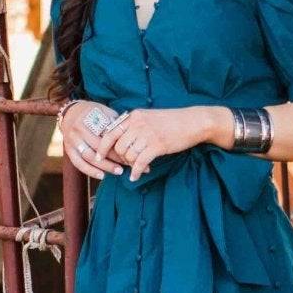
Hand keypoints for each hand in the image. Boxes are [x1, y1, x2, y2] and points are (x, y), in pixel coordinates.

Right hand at [59, 98, 125, 181]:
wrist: (70, 112)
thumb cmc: (92, 112)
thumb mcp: (104, 111)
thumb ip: (114, 122)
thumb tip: (130, 135)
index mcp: (89, 118)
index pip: (107, 135)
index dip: (120, 145)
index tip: (132, 152)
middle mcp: (79, 129)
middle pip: (98, 147)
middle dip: (114, 157)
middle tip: (128, 164)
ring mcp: (72, 140)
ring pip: (89, 156)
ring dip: (105, 166)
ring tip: (118, 171)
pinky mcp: (68, 149)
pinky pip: (78, 163)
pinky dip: (90, 171)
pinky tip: (102, 175)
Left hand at [89, 106, 208, 183]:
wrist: (194, 122)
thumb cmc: (172, 121)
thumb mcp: (150, 117)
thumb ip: (135, 126)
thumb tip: (120, 141)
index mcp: (134, 116)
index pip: (110, 132)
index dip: (102, 147)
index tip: (98, 157)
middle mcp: (138, 124)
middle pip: (118, 147)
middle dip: (121, 158)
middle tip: (129, 163)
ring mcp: (147, 134)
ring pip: (129, 155)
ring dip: (131, 165)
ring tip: (137, 167)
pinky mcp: (157, 145)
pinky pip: (140, 162)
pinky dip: (136, 171)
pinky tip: (136, 176)